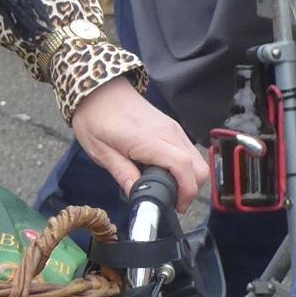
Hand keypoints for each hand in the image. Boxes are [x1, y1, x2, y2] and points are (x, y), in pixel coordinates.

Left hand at [69, 76, 208, 211]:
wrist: (99, 89)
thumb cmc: (96, 118)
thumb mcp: (100, 151)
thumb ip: (122, 174)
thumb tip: (138, 196)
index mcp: (150, 139)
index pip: (184, 167)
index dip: (186, 191)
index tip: (176, 207)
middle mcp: (169, 133)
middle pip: (199, 166)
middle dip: (191, 189)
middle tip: (171, 202)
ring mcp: (174, 128)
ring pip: (197, 159)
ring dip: (189, 178)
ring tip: (167, 190)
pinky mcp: (172, 127)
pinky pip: (189, 150)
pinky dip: (185, 166)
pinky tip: (165, 173)